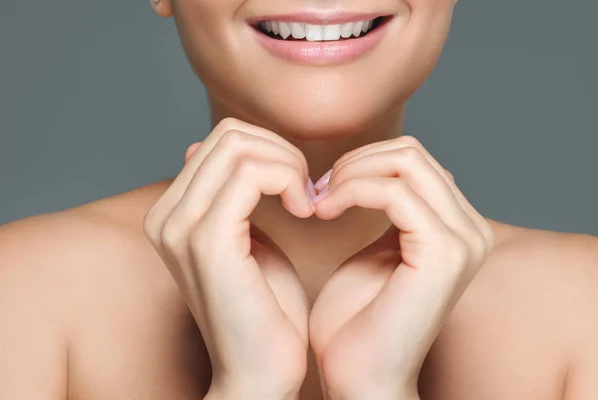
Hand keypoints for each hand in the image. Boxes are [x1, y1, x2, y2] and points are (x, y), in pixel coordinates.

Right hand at [143, 118, 316, 398]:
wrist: (261, 372)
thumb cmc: (266, 310)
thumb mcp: (250, 239)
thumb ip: (236, 196)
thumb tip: (217, 149)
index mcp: (173, 214)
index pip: (219, 140)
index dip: (269, 150)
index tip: (297, 185)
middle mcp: (166, 216)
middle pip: (228, 135)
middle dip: (279, 151)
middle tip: (305, 189)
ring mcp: (180, 227)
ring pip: (238, 147)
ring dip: (286, 165)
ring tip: (306, 202)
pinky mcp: (207, 242)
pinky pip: (250, 175)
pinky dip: (288, 180)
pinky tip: (304, 211)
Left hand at [308, 135, 493, 398]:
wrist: (357, 376)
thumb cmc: (357, 320)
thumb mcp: (376, 247)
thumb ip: (389, 208)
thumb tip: (379, 169)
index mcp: (457, 227)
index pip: (414, 159)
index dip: (363, 162)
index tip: (322, 188)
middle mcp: (470, 230)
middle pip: (412, 153)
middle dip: (355, 163)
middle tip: (317, 191)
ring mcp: (463, 241)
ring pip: (405, 162)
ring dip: (351, 174)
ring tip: (319, 201)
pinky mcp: (443, 254)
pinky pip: (394, 192)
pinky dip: (351, 191)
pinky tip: (324, 211)